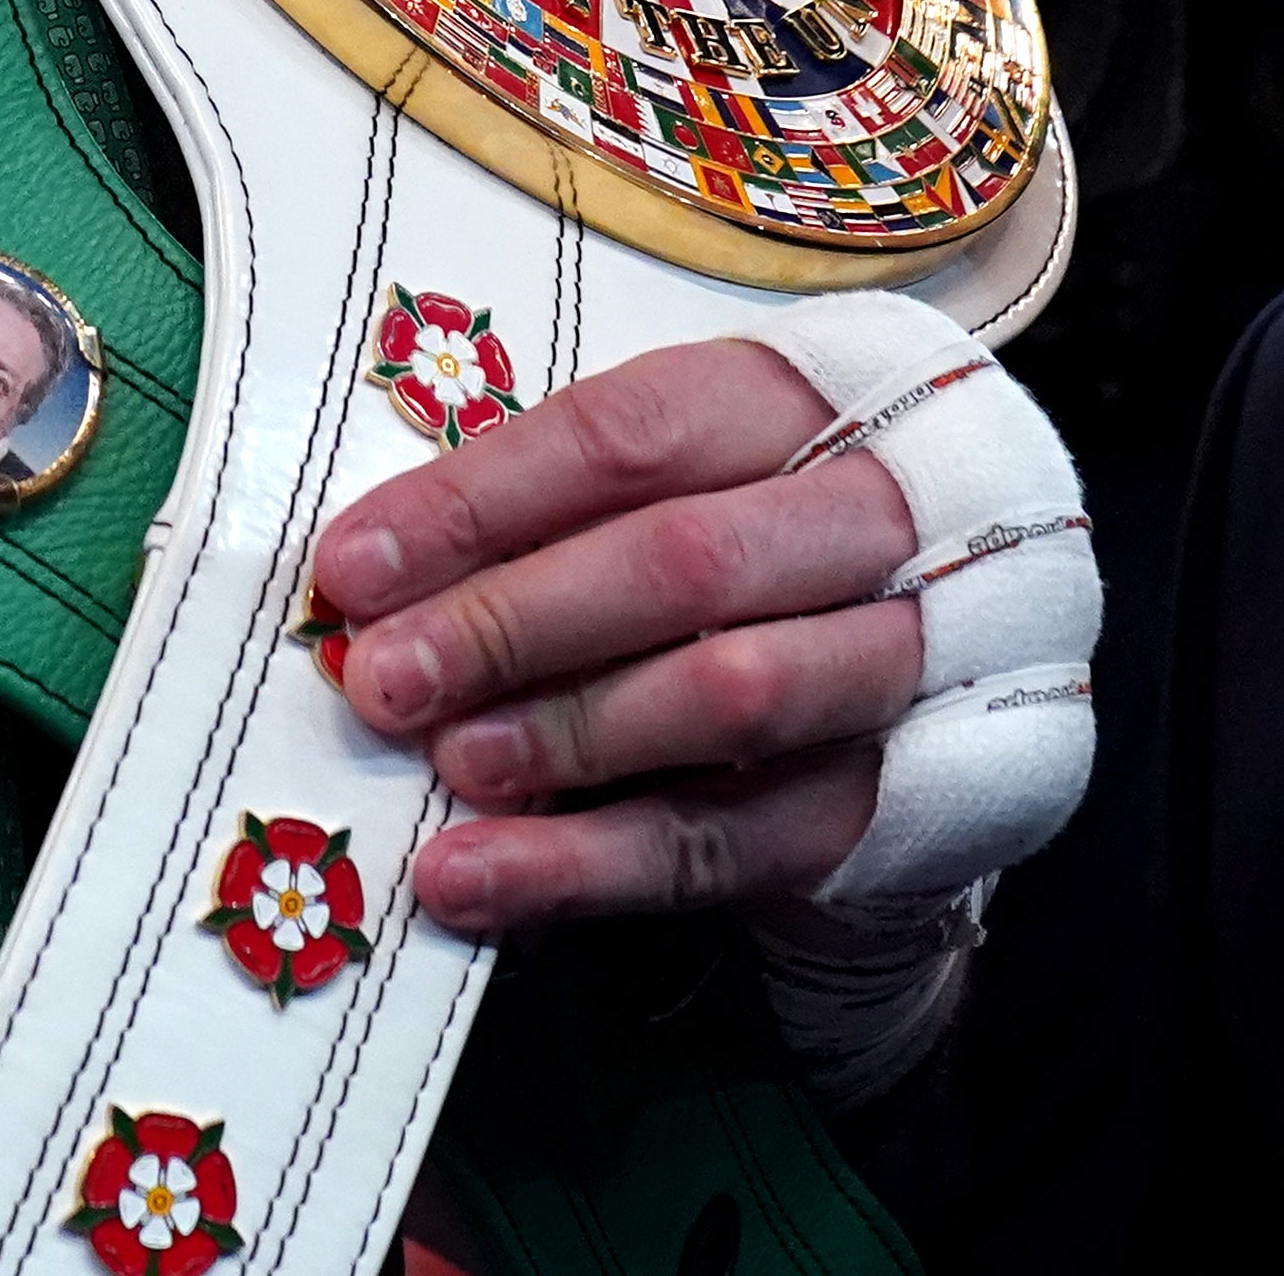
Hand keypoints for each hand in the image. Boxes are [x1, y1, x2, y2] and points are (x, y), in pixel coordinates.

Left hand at [302, 339, 923, 938]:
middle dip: (514, 623)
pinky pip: (738, 839)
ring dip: (571, 735)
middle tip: (385, 680)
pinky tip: (483, 878)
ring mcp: (890, 661)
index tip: (350, 568)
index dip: (477, 504)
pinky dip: (595, 864)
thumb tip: (369, 581)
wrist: (933, 643)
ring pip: (730, 695)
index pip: (622, 436)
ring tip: (453, 766)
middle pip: (682, 562)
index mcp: (785, 405)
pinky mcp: (881, 796)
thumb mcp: (661, 478)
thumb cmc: (742, 528)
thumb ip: (542, 516)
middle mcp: (862, 520)